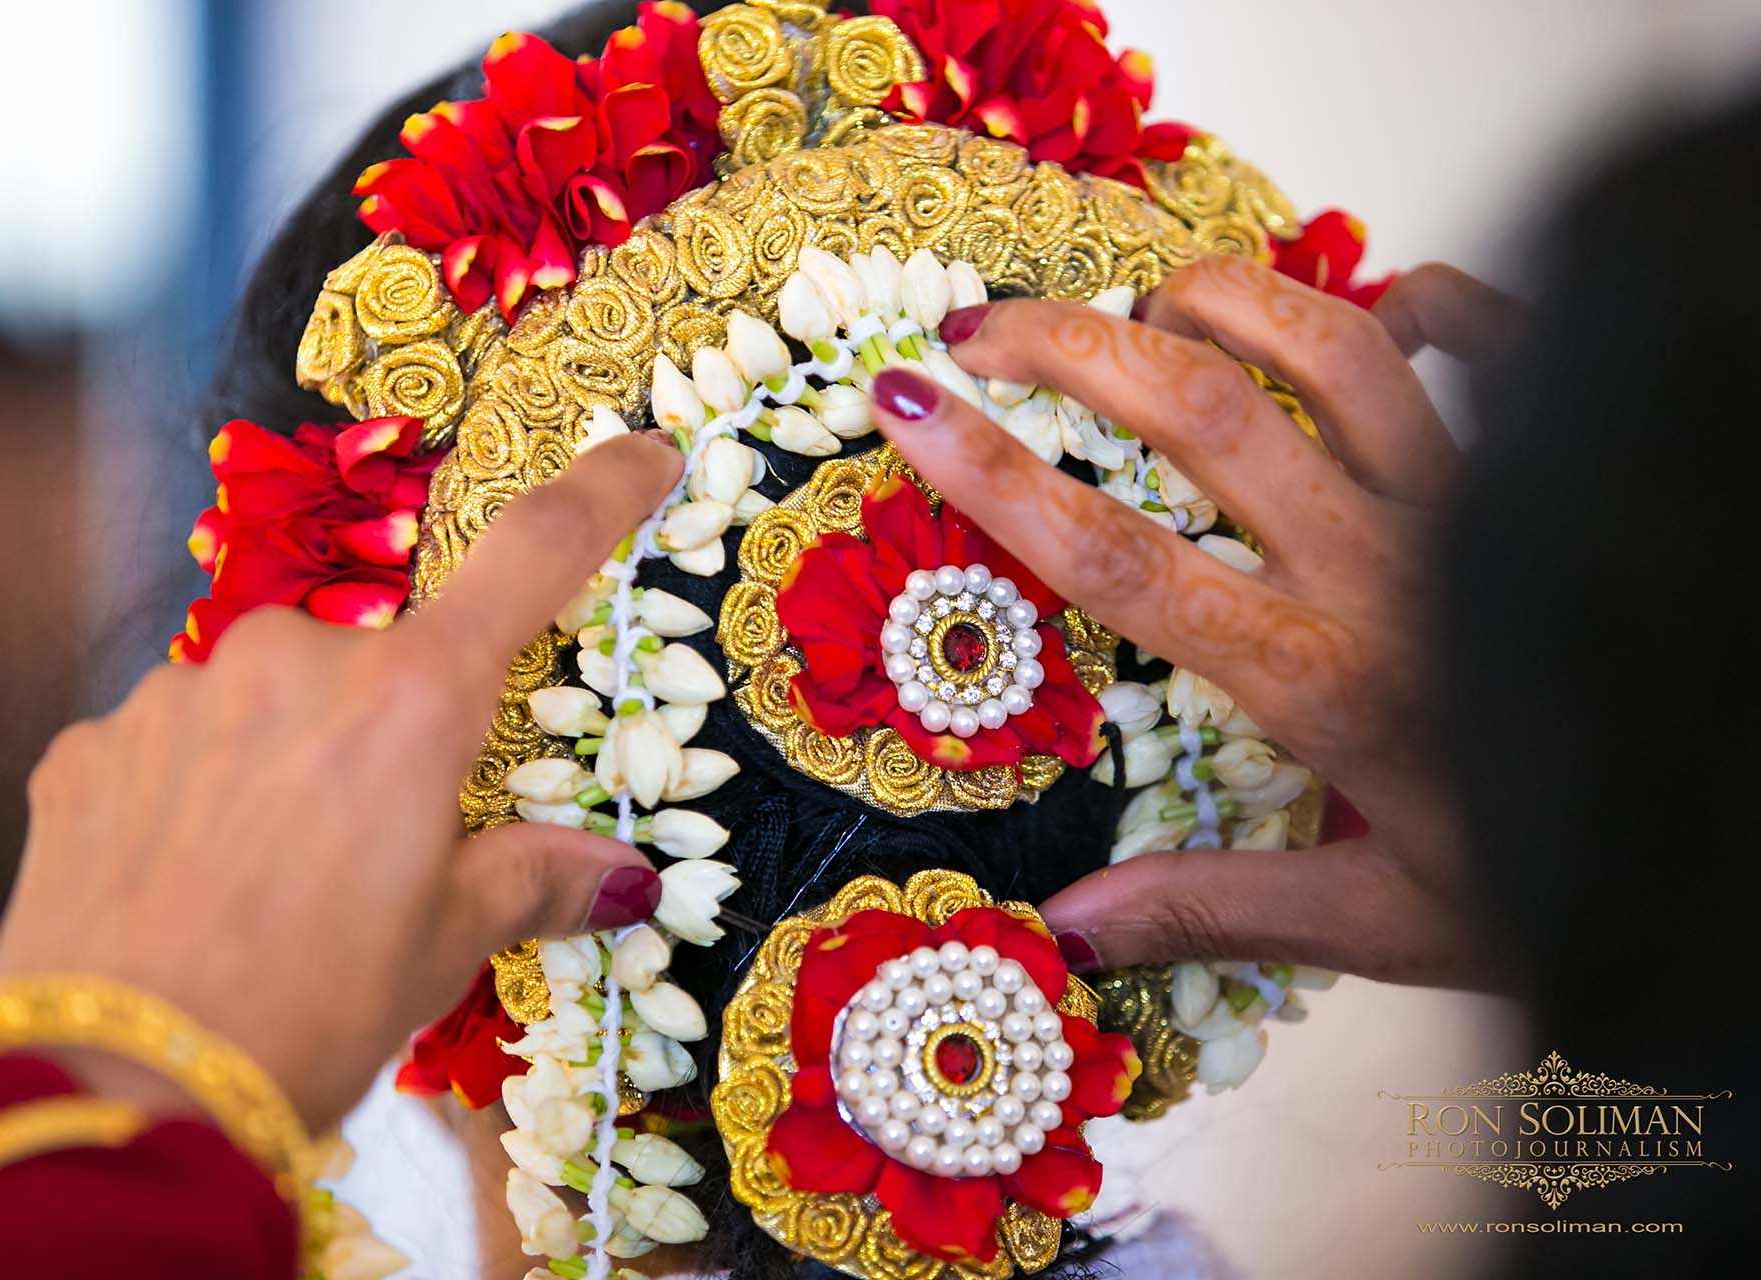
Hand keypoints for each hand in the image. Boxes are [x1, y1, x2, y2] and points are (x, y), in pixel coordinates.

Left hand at [0, 433, 682, 1125]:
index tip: (639, 451)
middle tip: (371, 856)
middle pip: (377, 664)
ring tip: (267, 889)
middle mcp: (295, 662)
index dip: (599, 495)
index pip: (530, 558)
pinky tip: (188, 884)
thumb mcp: (442, 947)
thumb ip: (529, 877)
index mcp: (410, 701)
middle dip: (385, 737)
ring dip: (284, 765)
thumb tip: (617, 875)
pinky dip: (196, 795)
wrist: (114, 1096)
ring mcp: (179, 694)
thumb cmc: (311, 1015)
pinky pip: (174, 744)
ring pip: (267, 703)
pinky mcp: (91, 743)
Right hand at [867, 258, 1524, 988]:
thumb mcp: (1384, 923)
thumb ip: (1219, 909)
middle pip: (1206, 416)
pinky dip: (1427, 297)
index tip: (907, 403)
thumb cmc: (1552, 875)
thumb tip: (1066, 925)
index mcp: (1326, 681)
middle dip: (1072, 348)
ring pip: (1333, 349)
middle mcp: (1386, 569)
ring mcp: (1475, 502)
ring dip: (1220, 300)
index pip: (1124, 565)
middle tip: (979, 324)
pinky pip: (1487, 339)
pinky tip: (1376, 301)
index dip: (999, 477)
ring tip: (1142, 299)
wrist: (1714, 825)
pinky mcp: (1550, 461)